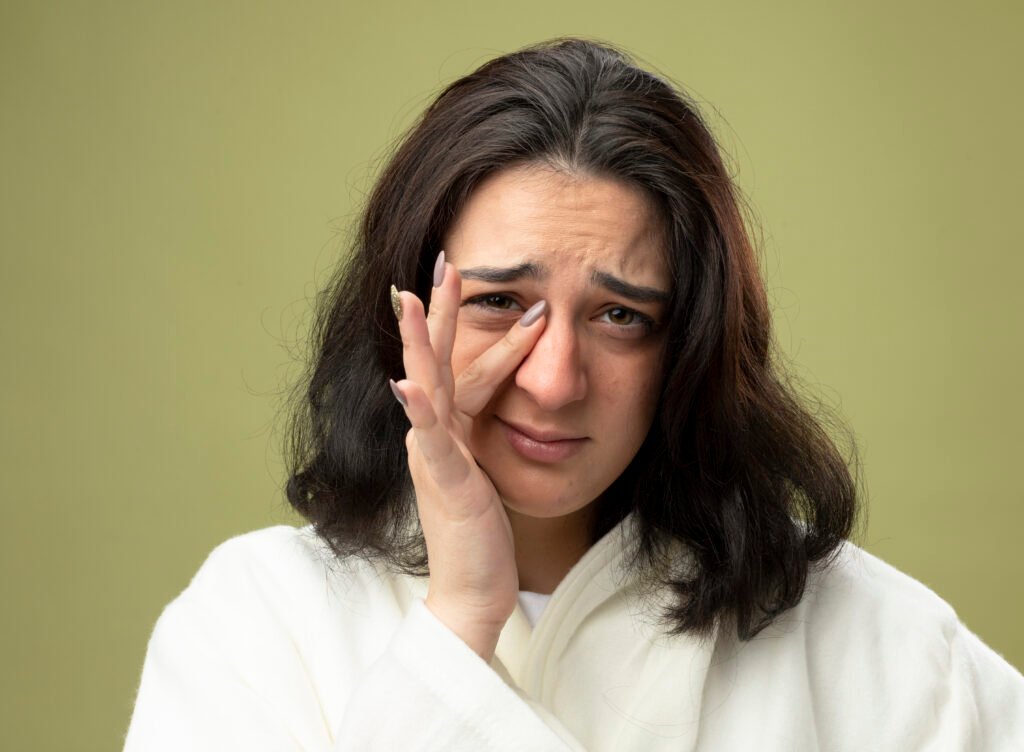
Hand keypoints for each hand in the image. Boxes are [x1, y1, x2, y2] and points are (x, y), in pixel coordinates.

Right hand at [390, 255, 546, 660]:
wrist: (471, 592)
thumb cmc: (480, 535)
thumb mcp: (484, 472)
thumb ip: (481, 439)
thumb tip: (498, 408)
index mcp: (448, 431)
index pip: (454, 365)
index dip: (459, 323)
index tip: (466, 278)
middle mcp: (434, 436)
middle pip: (435, 361)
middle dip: (438, 311)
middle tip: (444, 261)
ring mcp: (434, 456)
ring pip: (427, 388)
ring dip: (419, 343)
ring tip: (409, 299)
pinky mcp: (445, 483)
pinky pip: (432, 441)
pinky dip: (419, 410)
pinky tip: (409, 384)